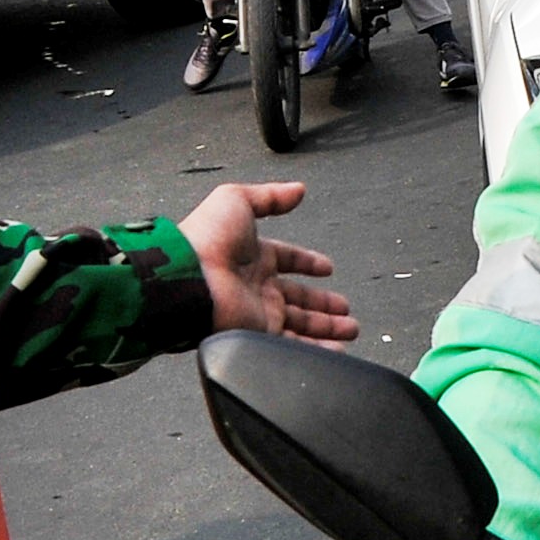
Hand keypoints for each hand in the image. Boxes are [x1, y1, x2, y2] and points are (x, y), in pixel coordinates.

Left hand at [180, 180, 357, 340]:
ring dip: (327, 328)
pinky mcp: (258, 335)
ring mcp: (258, 313)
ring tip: (351, 330)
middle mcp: (256, 286)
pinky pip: (292, 347)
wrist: (189, 277)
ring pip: (300, 325)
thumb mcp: (237, 200)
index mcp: (253, 256)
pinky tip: (335, 349)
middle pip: (298, 298)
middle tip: (345, 310)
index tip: (327, 268)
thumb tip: (297, 189)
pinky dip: (315, 350)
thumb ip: (270, 196)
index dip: (308, 262)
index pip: (288, 259)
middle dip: (323, 304)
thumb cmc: (205, 239)